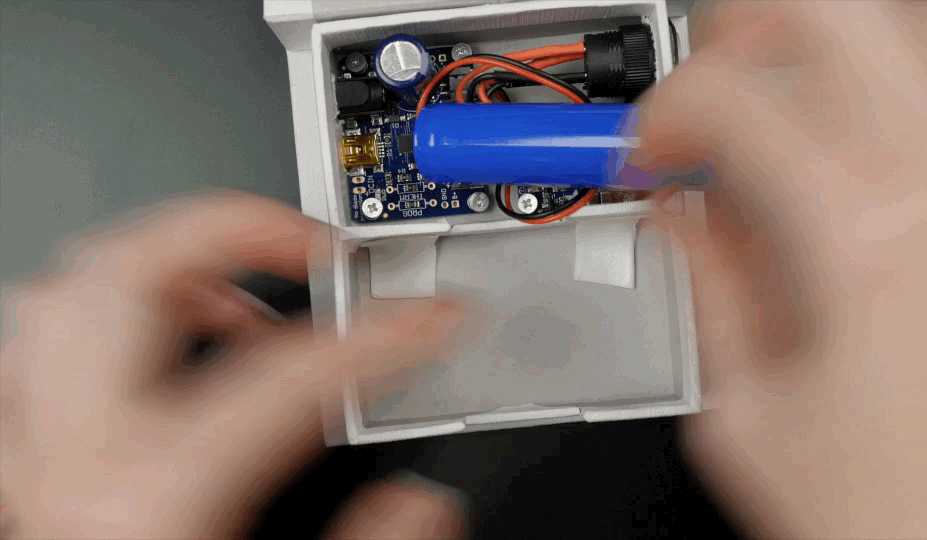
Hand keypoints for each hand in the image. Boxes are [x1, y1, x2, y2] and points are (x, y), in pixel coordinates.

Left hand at [0, 191, 467, 538]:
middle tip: (317, 251)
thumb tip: (426, 507)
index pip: (288, 374)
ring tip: (243, 298)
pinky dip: (113, 325)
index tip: (435, 318)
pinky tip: (173, 357)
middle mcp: (75, 467)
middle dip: (235, 232)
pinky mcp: (22, 474)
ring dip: (166, 273)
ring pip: (64, 297)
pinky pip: (40, 353)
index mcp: (153, 503)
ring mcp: (32, 462)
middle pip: (125, 278)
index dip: (381, 334)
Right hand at [632, 2, 926, 537]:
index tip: (645, 154)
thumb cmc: (882, 508)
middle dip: (741, 34)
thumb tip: (678, 208)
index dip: (661, 110)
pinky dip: (883, 108)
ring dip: (824, 56)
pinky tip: (851, 158)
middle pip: (834, 17)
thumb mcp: (743, 409)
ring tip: (783, 105)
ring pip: (909, 41)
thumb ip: (707, 284)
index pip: (731, 98)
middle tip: (709, 93)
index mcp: (861, 244)